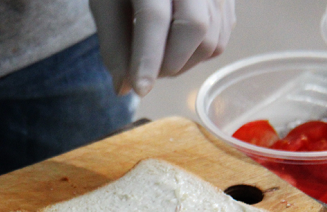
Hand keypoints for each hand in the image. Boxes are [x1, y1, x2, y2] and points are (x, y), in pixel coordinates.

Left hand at [90, 0, 235, 96]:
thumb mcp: (105, 5)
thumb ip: (113, 44)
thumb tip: (125, 87)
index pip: (154, 17)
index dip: (147, 57)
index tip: (140, 89)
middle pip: (194, 26)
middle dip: (169, 63)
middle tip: (147, 73)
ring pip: (212, 37)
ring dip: (184, 63)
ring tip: (160, 61)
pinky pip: (221, 37)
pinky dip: (198, 54)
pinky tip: (177, 49)